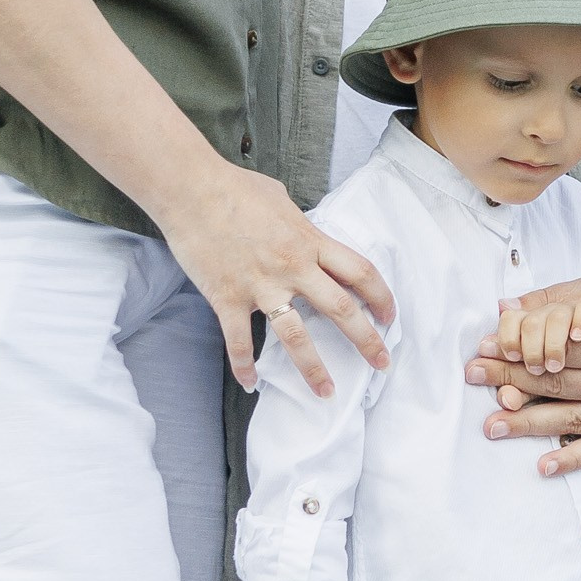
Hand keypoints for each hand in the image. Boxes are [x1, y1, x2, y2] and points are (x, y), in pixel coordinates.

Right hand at [159, 159, 395, 394]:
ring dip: (313, 369)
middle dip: (366, 340)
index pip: (359, 272)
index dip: (381, 296)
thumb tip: (306, 234)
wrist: (190, 189)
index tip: (389, 316)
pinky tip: (249, 383)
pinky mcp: (228, 298)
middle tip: (382, 363)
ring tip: (327, 393)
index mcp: (309, 241)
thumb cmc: (235, 188)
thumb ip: (300, 225)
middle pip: (340, 309)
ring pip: (296, 337)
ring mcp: (260, 286)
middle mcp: (292, 267)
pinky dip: (243, 366)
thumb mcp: (282, 200)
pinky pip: (239, 341)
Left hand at [467, 262, 580, 473]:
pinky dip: (574, 458)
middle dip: (510, 382)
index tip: (481, 349)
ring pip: (574, 419)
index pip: (555, 352)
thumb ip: (558, 299)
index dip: (514, 351)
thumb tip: (505, 309)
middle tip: (472, 381)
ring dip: (528, 424)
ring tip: (490, 426)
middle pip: (558, 385)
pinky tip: (543, 466)